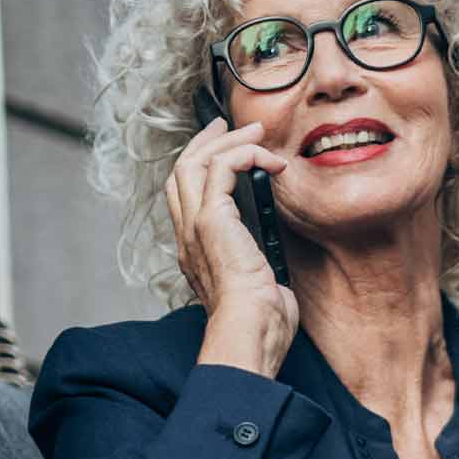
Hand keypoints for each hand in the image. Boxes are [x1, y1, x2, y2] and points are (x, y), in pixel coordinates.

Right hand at [167, 118, 298, 375]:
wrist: (249, 332)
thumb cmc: (260, 322)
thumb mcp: (260, 287)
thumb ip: (259, 267)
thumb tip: (276, 263)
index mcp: (195, 250)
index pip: (185, 194)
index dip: (201, 165)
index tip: (227, 149)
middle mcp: (187, 234)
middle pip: (182, 170)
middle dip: (207, 141)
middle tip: (233, 126)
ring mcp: (195, 226)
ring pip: (196, 162)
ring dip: (228, 141)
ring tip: (257, 133)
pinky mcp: (213, 219)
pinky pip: (221, 166)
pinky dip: (245, 154)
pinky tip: (270, 160)